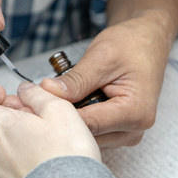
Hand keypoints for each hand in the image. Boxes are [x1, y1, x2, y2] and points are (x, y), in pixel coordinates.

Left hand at [41, 13, 170, 148]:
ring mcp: (126, 134)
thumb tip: (47, 92)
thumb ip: (76, 79)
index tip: (30, 105)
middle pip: (86, 134)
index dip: (57, 115)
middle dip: (58, 119)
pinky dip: (74, 120)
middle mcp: (133, 130)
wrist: (147, 42)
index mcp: (135, 113)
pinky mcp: (117, 131)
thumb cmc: (132, 45)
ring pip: (85, 136)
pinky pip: (90, 131)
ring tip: (44, 101)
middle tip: (30, 102)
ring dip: (65, 121)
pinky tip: (61, 106)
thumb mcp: (102, 57)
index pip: (88, 124)